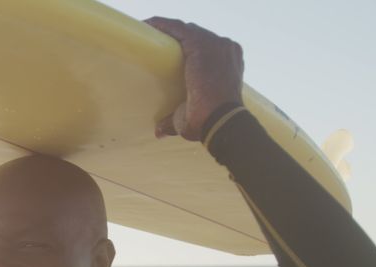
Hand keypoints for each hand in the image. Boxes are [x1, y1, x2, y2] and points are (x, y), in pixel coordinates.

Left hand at [145, 17, 244, 140]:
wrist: (219, 120)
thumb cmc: (210, 122)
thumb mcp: (193, 115)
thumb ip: (175, 119)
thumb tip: (160, 131)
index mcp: (228, 63)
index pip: (206, 48)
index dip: (188, 48)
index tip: (169, 51)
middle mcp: (225, 49)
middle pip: (196, 36)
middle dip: (176, 37)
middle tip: (154, 41)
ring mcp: (214, 45)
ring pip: (186, 30)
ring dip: (167, 30)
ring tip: (147, 30)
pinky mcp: (199, 44)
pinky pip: (178, 29)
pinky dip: (162, 25)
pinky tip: (147, 25)